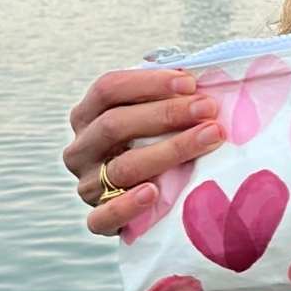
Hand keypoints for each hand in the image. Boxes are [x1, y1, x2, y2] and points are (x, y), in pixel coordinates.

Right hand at [62, 68, 225, 236]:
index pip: (107, 89)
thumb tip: (191, 70)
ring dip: (170, 150)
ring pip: (123, 167)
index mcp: (87, 116)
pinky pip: (104, 217)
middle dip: (166, 113)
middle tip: (208, 108)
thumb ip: (164, 94)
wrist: (149, 203)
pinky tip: (154, 192)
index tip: (191, 83)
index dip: (149, 83)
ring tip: (209, 138)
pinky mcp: (98, 219)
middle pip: (115, 124)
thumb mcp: (154, 116)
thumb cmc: (155, 144)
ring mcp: (87, 185)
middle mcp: (81, 149)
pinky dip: (128, 205)